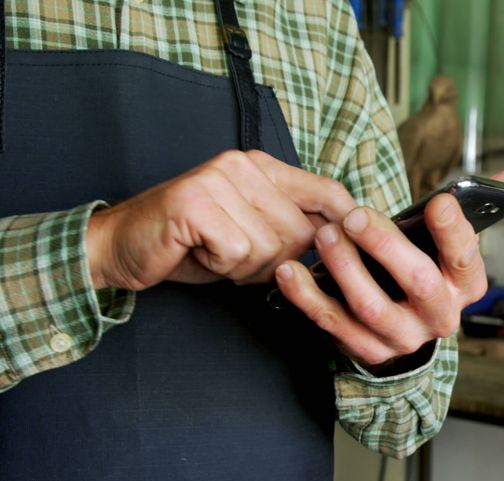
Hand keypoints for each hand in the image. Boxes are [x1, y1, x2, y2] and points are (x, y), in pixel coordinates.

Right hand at [86, 150, 358, 289]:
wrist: (121, 247)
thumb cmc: (191, 244)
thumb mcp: (252, 231)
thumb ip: (292, 227)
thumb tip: (346, 240)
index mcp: (262, 167)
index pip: (327, 190)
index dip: (350, 222)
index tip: (358, 247)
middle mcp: (243, 165)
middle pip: (302, 231)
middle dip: (277, 261)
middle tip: (239, 258)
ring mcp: (217, 180)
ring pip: (272, 246)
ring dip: (246, 267)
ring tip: (216, 254)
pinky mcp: (195, 203)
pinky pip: (238, 251)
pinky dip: (222, 267)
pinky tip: (200, 254)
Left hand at [273, 165, 503, 365]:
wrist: (407, 331)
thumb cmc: (428, 269)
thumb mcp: (457, 241)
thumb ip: (496, 203)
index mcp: (466, 285)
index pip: (467, 259)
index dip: (455, 233)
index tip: (441, 201)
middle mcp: (439, 316)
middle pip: (418, 284)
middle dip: (386, 248)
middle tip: (356, 215)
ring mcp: (403, 338)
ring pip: (372, 307)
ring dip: (345, 269)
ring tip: (325, 235)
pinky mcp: (367, 351)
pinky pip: (334, 326)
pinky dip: (308, 299)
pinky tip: (290, 270)